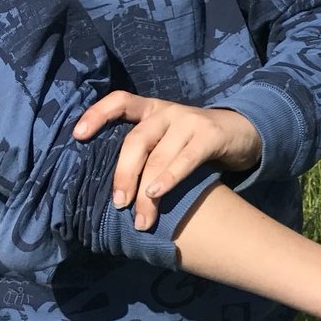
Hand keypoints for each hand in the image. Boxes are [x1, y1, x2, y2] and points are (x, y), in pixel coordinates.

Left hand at [73, 92, 261, 229]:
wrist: (242, 133)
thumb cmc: (193, 144)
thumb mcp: (166, 141)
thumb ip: (143, 155)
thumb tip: (110, 195)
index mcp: (150, 110)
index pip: (120, 101)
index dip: (97, 114)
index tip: (77, 136)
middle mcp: (166, 111)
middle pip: (136, 139)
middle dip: (123, 174)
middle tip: (118, 204)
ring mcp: (189, 121)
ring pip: (159, 155)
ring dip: (147, 191)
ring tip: (141, 219)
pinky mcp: (210, 135)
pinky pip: (186, 157)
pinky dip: (170, 177)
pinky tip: (157, 193)